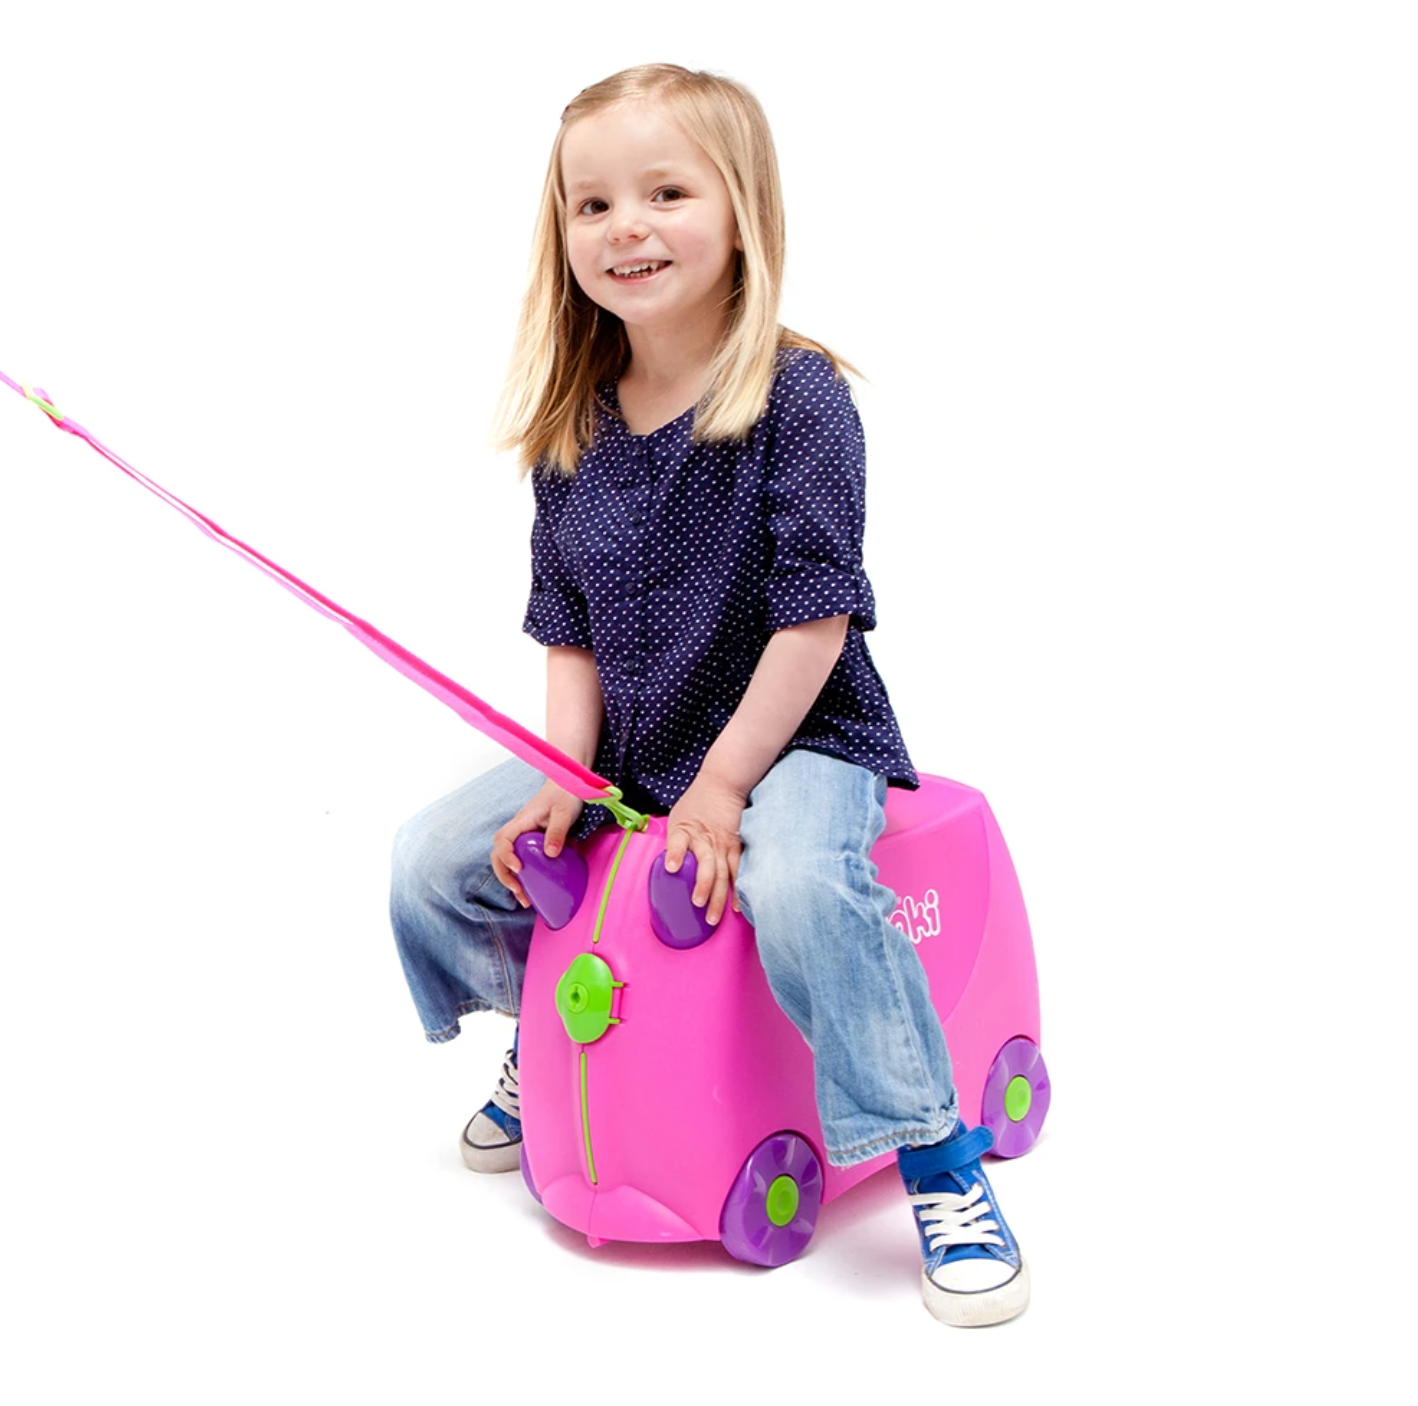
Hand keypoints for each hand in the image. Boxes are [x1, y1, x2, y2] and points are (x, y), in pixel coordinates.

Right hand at [491, 779, 585, 906]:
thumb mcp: (564, 812)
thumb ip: (558, 831)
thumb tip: (550, 854)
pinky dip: (524, 877)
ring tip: (525, 900)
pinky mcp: (533, 843)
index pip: (503, 840)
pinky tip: (533, 890)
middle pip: (499, 854)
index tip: (519, 869)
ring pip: (508, 860)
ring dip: (512, 880)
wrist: (569, 783)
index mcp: (522, 821)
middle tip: (519, 892)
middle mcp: (519, 830)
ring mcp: (524, 837)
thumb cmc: (565, 793)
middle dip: (505, 875)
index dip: (506, 856)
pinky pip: (522, 860)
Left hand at [664, 773, 747, 925]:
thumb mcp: (678, 816)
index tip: (672, 868)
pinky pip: (738, 872)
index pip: (679, 841)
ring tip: (714, 917)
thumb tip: (670, 867)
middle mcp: (705, 839)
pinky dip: (737, 890)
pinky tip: (736, 907)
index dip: (675, 854)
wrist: (723, 784)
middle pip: (706, 866)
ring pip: (723, 874)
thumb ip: (675, 841)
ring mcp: (723, 844)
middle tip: (697, 905)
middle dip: (703, 886)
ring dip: (719, 896)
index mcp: (685, 829)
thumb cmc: (696, 802)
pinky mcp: (736, 847)